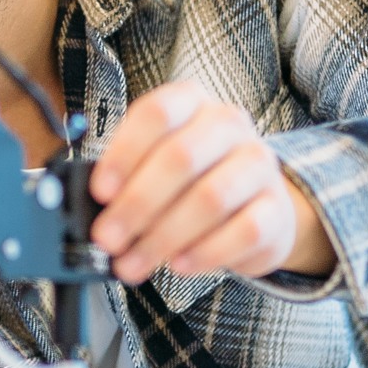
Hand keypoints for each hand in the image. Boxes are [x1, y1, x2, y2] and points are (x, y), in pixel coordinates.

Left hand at [88, 82, 334, 282]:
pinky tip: (179, 264)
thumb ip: (125, 177)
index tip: (100, 191)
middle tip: (108, 238)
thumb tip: (91, 206)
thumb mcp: (156, 165)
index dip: (124, 154)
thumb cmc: (191, 182)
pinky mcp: (277, 209)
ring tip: (134, 262)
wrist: (255, 206)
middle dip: (136, 204)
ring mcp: (258, 164)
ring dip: (163, 237)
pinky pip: (243, 231)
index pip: (156, 113)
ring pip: (210, 198)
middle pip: (180, 158)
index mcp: (191, 103)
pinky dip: (204, 252)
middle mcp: (228, 125)